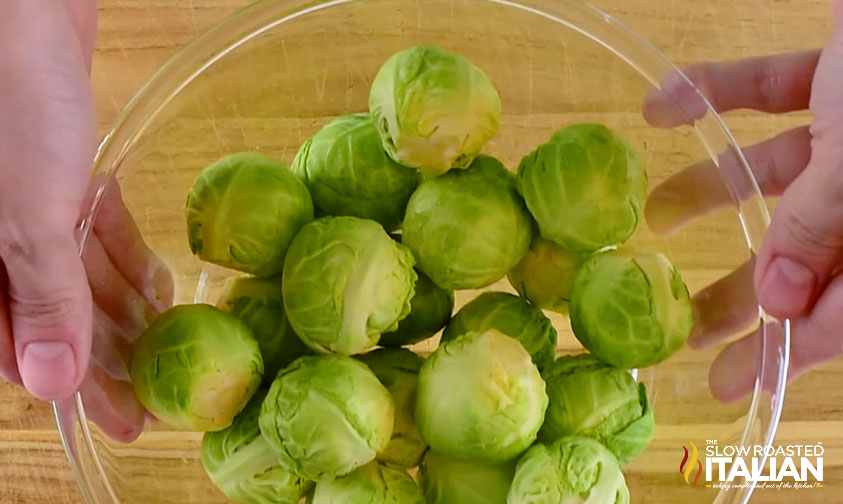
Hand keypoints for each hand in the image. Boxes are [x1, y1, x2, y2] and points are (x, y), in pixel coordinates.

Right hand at [0, 1, 172, 440]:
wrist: (21, 13)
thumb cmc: (9, 106)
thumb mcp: (26, 215)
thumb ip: (43, 296)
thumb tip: (51, 386)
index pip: (23, 350)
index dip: (78, 389)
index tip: (126, 419)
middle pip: (59, 319)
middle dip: (109, 358)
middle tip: (160, 397)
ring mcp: (29, 207)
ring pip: (81, 276)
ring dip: (124, 310)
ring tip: (170, 346)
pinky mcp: (62, 173)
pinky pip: (94, 231)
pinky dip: (125, 257)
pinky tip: (158, 285)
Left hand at [642, 1, 842, 401]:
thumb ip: (822, 225)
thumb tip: (777, 301)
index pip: (838, 313)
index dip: (783, 355)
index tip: (725, 384)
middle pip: (803, 259)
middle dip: (740, 292)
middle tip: (679, 325)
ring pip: (779, 180)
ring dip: (710, 190)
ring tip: (652, 212)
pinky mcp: (837, 76)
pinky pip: (771, 92)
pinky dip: (717, 95)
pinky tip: (661, 105)